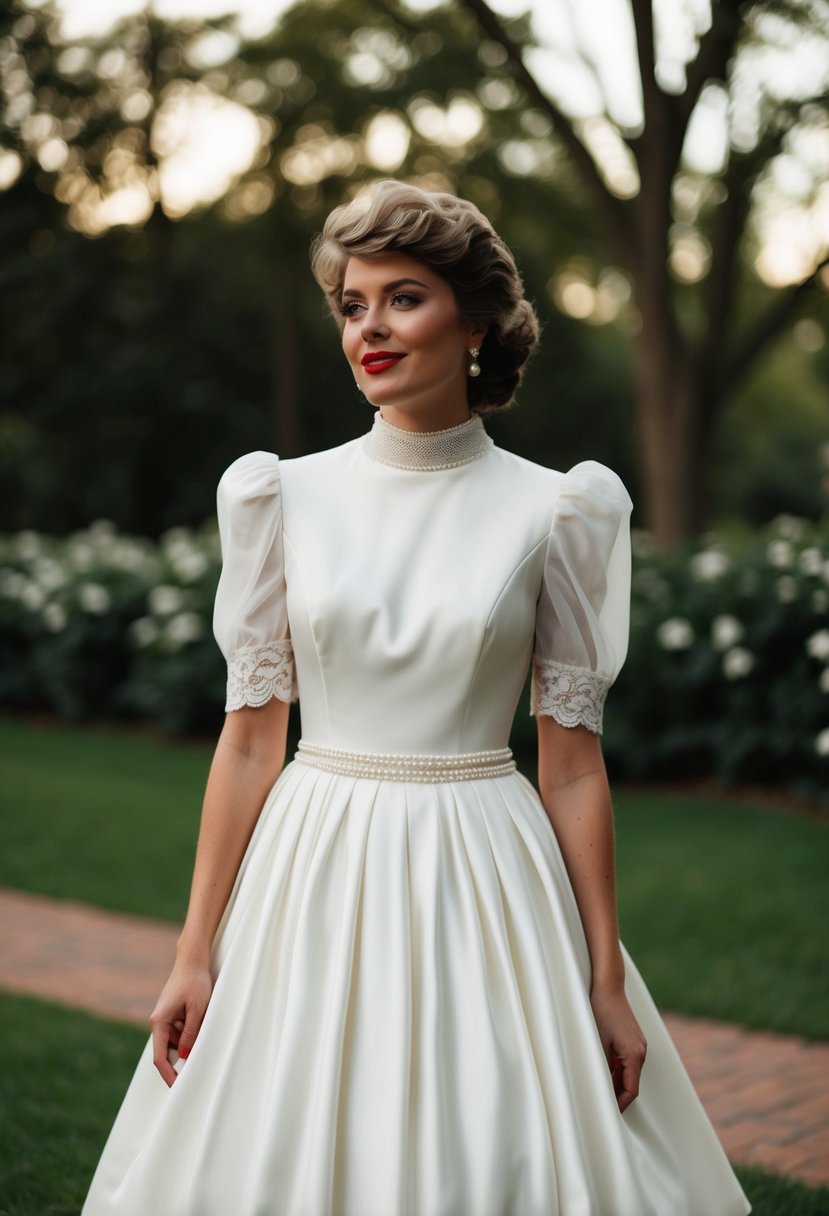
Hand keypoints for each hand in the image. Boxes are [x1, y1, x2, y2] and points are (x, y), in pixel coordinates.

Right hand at [149, 962, 212, 1086]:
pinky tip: (201, 1017)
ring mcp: (164, 1019)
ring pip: (177, 1041)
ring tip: (204, 1021)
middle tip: (201, 1065)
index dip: (168, 1075)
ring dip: (190, 1041)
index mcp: (159, 1022)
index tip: (178, 1089)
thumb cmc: (195, 982)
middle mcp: (158, 1022)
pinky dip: (191, 1031)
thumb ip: (191, 1034)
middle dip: (184, 1057)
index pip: (160, 1058)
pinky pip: (180, 1031)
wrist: (192, 960)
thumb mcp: (198, 1009)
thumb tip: (186, 1058)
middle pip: (169, 1051)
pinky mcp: (172, 1015)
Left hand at [590, 984, 646, 1112]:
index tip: (608, 1112)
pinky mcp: (634, 1038)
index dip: (620, 1104)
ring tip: (598, 1088)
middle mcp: (641, 1051)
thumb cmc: (601, 1011)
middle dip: (617, 1095)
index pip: (631, 1090)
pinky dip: (617, 1069)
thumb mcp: (598, 1043)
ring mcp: (639, 1044)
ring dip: (616, 1081)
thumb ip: (603, 1066)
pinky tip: (602, 1069)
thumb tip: (601, 1087)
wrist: (608, 985)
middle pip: (631, 1083)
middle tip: (600, 1104)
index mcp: (634, 1055)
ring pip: (629, 1072)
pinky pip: (628, 1060)